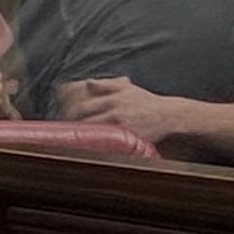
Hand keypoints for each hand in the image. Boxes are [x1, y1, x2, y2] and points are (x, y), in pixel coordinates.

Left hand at [56, 77, 179, 142]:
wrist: (167, 115)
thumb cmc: (145, 101)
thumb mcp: (127, 88)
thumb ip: (106, 85)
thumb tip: (87, 82)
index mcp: (112, 100)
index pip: (84, 108)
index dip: (72, 115)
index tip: (66, 120)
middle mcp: (115, 113)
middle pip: (87, 123)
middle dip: (75, 128)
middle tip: (66, 134)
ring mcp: (122, 128)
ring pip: (96, 135)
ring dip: (85, 139)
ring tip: (76, 144)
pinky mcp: (129, 140)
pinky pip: (110, 146)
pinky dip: (100, 148)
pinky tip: (94, 150)